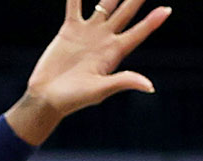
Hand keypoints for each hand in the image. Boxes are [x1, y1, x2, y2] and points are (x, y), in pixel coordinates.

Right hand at [9, 0, 170, 143]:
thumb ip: (123, 82)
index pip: (139, 32)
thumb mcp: (100, 91)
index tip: (166, 10)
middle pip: (126, 12)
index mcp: (115, 52)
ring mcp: (88, 33)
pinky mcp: (69, 30)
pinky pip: (74, 7)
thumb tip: (149, 87)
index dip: (152, 21)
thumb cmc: (73, 99)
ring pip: (105, 5)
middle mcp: (104, 39)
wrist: (46, 98)